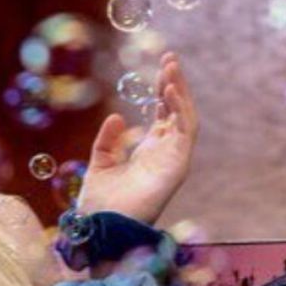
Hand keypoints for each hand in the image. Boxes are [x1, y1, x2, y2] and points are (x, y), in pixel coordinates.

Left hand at [75, 50, 198, 229]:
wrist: (102, 227)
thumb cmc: (100, 204)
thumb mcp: (99, 163)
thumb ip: (108, 141)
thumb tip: (117, 116)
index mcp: (149, 152)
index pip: (163, 115)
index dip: (163, 90)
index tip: (162, 65)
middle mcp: (165, 154)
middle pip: (177, 112)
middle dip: (175, 85)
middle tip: (171, 58)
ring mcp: (173, 160)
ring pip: (186, 119)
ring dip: (181, 92)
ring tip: (171, 68)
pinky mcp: (176, 167)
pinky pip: (185, 133)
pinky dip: (180, 110)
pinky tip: (169, 90)